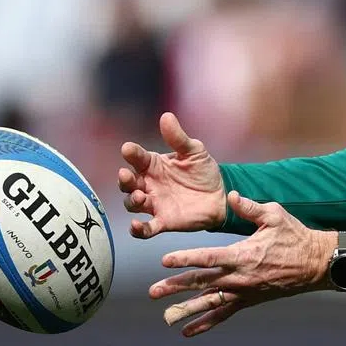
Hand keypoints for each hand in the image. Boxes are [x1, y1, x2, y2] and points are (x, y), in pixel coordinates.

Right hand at [118, 112, 226, 238]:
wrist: (220, 195)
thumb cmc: (203, 171)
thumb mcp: (194, 151)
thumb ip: (178, 137)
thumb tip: (166, 116)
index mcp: (154, 165)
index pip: (138, 158)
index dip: (132, 153)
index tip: (128, 149)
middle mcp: (149, 184)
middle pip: (129, 182)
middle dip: (125, 179)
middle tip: (126, 175)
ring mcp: (154, 203)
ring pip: (133, 203)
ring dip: (132, 200)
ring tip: (140, 196)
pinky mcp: (163, 221)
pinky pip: (146, 228)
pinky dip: (138, 229)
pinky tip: (135, 226)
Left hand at [149, 191, 337, 336]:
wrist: (315, 263)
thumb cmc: (295, 236)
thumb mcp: (275, 215)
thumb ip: (250, 207)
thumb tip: (230, 196)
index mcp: (243, 254)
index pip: (208, 257)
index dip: (186, 258)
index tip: (165, 260)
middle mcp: (240, 276)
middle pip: (203, 282)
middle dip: (177, 286)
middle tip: (154, 291)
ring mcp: (243, 291)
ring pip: (210, 302)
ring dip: (186, 309)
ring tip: (165, 317)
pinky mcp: (249, 300)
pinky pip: (224, 313)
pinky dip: (206, 322)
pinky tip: (188, 331)